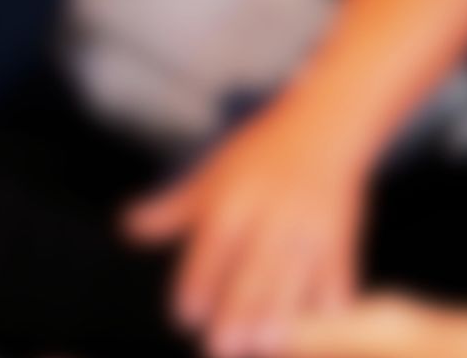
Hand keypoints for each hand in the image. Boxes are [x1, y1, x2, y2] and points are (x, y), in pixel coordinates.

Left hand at [127, 108, 367, 357]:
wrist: (322, 130)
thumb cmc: (257, 158)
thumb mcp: (210, 178)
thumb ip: (170, 210)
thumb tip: (125, 228)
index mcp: (233, 200)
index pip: (212, 245)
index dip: (198, 281)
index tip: (184, 317)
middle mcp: (270, 214)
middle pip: (253, 267)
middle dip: (239, 310)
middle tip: (222, 348)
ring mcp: (308, 228)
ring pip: (294, 277)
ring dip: (280, 315)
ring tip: (265, 346)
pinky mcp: (340, 239)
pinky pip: (336, 274)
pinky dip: (329, 300)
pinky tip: (318, 324)